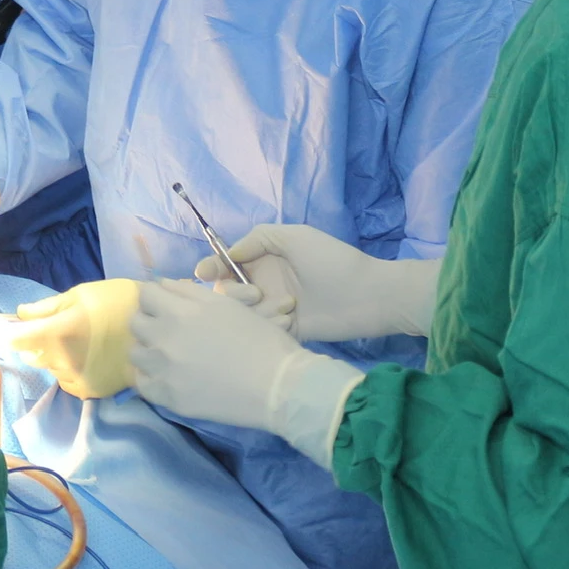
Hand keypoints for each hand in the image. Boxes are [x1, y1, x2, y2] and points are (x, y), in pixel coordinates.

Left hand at [7, 278, 140, 397]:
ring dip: (57, 359)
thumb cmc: (118, 302)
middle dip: (40, 344)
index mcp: (58, 332)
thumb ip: (47, 307)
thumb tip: (20, 314)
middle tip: (63, 331)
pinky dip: (71, 372)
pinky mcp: (89, 391)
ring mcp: (76, 379)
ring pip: (51, 370)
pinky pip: (67, 383)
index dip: (17, 332)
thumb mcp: (82, 294)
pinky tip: (89, 359)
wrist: (157, 330)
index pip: (17, 340)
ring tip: (81, 344)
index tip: (23, 328)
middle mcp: (62, 360)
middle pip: (33, 356)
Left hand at [127, 278, 364, 466]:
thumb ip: (188, 291)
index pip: (145, 294)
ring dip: (149, 349)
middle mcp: (165, 339)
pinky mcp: (169, 398)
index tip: (164, 303)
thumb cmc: (260, 339)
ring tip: (168, 353)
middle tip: (168, 327)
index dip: (155, 296)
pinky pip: (142, 384)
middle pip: (135, 322)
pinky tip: (168, 375)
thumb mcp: (226, 305)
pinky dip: (151, 377)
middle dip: (149, 319)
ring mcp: (164, 371)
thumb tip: (161, 284)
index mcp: (180, 312)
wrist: (278, 386)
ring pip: (136, 353)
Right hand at [193, 224, 437, 341]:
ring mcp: (273, 309)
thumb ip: (258, 238)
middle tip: (255, 293)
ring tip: (286, 307)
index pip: (225, 265)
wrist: (366, 295)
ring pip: (241, 314)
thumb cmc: (332, 260)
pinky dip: (270, 325)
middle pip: (226, 293)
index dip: (210, 268)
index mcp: (264, 260)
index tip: (203, 273)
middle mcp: (264, 284)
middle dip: (232, 293)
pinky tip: (292, 319)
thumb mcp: (294, 236)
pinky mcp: (283, 331)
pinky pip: (261, 331)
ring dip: (255, 310)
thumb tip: (229, 254)